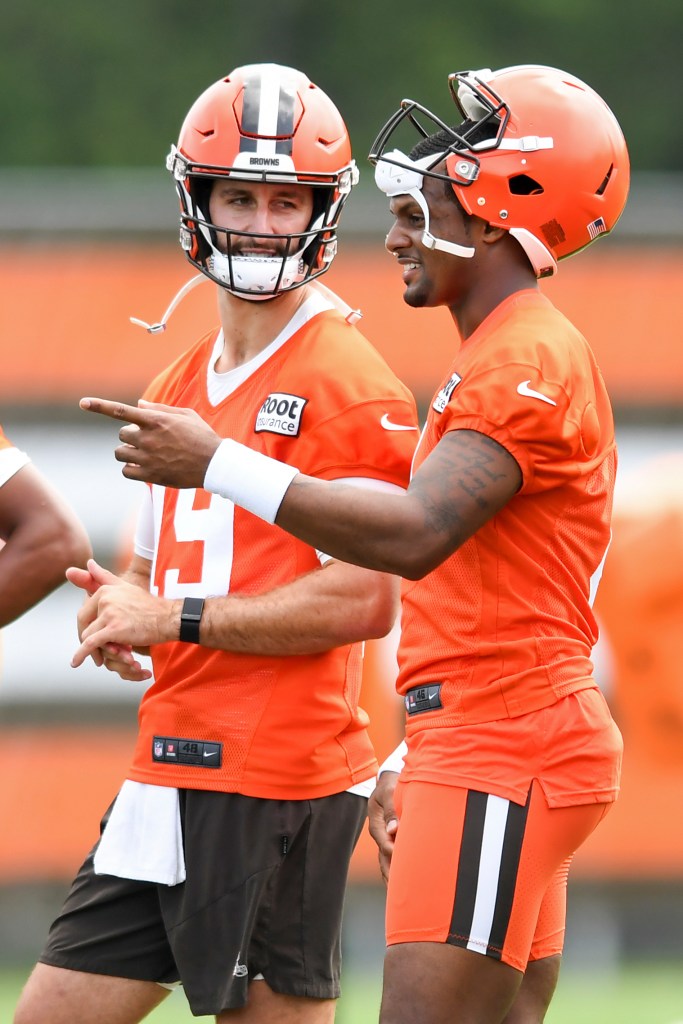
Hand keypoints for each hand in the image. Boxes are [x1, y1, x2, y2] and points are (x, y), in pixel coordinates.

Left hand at [67, 558, 175, 674]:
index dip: (87, 624)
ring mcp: (108, 614)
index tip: (92, 634)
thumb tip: (88, 562)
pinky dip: (81, 654)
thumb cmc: (149, 605)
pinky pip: (91, 644)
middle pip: (83, 622)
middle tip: (92, 648)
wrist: (168, 618)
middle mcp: (104, 599)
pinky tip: (75, 662)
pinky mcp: (113, 629)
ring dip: (93, 648)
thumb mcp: (125, 587)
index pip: (85, 610)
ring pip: (87, 635)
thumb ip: (103, 576)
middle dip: (85, 636)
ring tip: (100, 657)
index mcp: (105, 590)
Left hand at [79, 397, 221, 487]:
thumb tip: (138, 405)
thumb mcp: (185, 415)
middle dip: (131, 437)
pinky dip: (131, 469)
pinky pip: (126, 471)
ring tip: (147, 454)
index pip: (120, 411)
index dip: (99, 406)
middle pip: (121, 435)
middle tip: (148, 441)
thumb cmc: (201, 436)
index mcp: (156, 420)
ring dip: (129, 452)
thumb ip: (159, 410)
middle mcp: (149, 438)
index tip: (82, 403)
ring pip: (121, 453)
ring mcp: (148, 458)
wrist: (214, 464)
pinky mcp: (150, 475)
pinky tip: (146, 467)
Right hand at [368, 771, 399, 883]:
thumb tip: (394, 830)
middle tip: (402, 890)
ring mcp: (385, 838)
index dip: (393, 851)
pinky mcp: (392, 840)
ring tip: (402, 896)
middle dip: (392, 873)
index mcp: (376, 824)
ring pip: (387, 862)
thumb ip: (390, 810)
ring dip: (393, 877)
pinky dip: (397, 872)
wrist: (390, 780)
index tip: (403, 860)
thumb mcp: (388, 792)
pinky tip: (404, 886)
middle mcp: (380, 834)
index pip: (384, 842)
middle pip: (384, 857)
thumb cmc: (390, 784)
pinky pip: (393, 859)